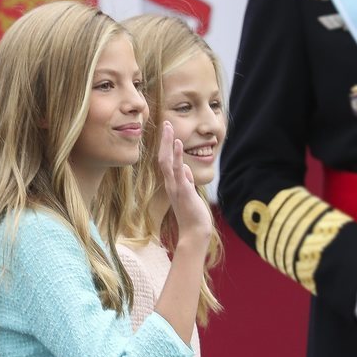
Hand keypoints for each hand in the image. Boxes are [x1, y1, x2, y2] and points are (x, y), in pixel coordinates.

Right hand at [157, 121, 210, 243]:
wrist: (194, 233)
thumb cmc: (193, 215)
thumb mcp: (190, 194)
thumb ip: (186, 180)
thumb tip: (184, 168)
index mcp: (172, 184)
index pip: (165, 161)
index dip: (165, 146)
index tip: (168, 131)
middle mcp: (170, 184)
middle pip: (162, 158)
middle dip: (164, 140)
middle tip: (165, 123)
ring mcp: (175, 187)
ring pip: (166, 161)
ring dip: (167, 144)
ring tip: (169, 128)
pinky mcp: (182, 190)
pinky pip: (177, 171)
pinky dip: (176, 156)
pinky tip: (177, 144)